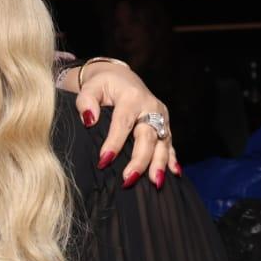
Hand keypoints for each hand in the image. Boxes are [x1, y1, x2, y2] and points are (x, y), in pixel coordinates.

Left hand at [74, 62, 178, 189]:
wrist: (121, 77)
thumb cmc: (103, 85)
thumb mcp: (91, 87)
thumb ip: (86, 101)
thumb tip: (89, 120)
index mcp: (131, 97)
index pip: (123, 123)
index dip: (114, 143)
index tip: (104, 161)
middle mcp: (150, 107)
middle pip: (147, 136)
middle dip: (140, 160)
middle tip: (128, 179)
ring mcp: (161, 116)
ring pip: (163, 143)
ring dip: (159, 164)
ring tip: (155, 183)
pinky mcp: (165, 124)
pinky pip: (170, 144)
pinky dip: (172, 159)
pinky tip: (174, 173)